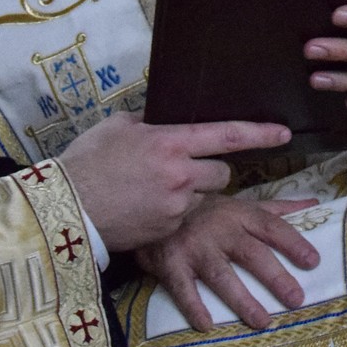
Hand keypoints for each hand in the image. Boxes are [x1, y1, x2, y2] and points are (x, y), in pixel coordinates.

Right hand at [56, 112, 289, 251]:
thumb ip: (149, 122)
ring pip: (203, 196)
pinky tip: (144, 208)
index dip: (259, 133)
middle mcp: (180, 173)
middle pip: (222, 173)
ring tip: (153, 191)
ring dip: (190, 193)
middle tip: (182, 170)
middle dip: (210, 171)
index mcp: (169, 141)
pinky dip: (172, 213)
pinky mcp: (169, 229)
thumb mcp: (117, 127)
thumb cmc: (86, 162)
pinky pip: (184, 217)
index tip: (282, 133)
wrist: (65, 208)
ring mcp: (176, 204)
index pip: (226, 135)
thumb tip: (165, 116)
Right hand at [134, 196, 321, 330]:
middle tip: (296, 299)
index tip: (313, 262)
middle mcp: (220, 231)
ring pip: (221, 276)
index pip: (272, 227)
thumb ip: (277, 208)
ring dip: (242, 300)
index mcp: (241, 215)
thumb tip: (315, 203)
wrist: (155, 205)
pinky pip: (183, 289)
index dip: (293, 243)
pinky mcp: (171, 264)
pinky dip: (194, 307)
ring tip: (263, 321)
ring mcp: (195, 248)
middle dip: (275, 277)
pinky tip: (207, 326)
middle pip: (251, 254)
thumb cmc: (207, 209)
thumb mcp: (241, 203)